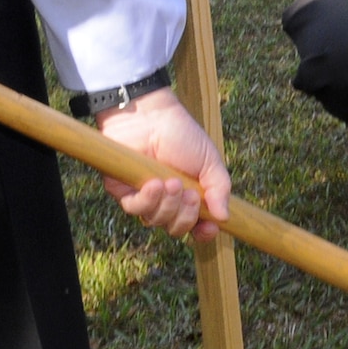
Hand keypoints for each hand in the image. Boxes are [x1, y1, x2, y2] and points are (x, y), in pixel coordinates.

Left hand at [96, 88, 232, 240]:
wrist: (152, 116)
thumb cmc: (181, 135)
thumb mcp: (210, 161)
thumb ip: (219, 188)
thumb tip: (224, 217)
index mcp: (190, 196)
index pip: (196, 225)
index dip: (203, 232)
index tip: (209, 227)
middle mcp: (167, 201)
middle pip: (175, 228)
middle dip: (186, 216)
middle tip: (191, 195)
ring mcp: (145, 197)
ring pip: (155, 221)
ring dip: (167, 205)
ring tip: (172, 183)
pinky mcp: (123, 190)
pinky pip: (134, 208)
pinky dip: (147, 200)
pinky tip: (155, 184)